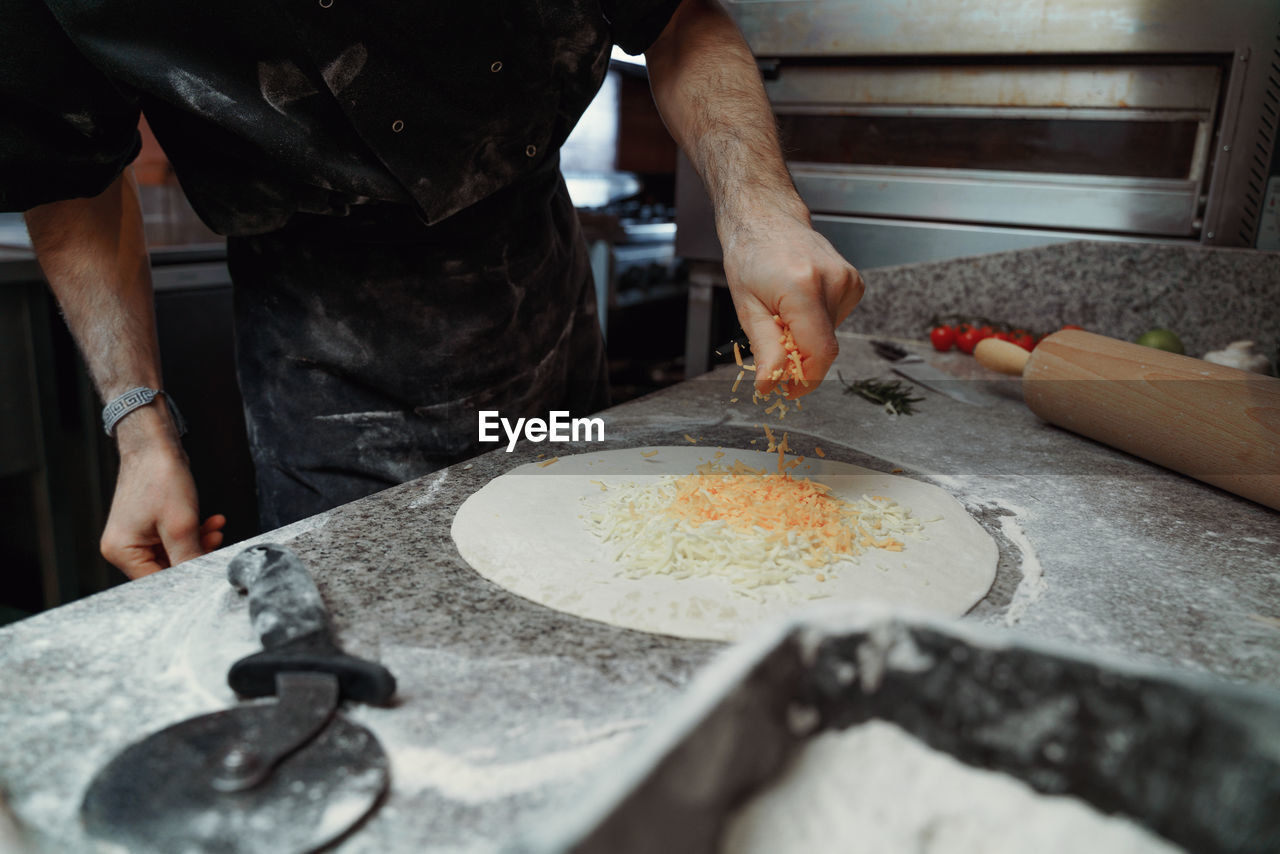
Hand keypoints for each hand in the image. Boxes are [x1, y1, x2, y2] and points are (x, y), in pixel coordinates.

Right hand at [100, 444, 225, 578]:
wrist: (154, 443)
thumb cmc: (160, 477)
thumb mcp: (181, 524)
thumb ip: (190, 556)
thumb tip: (201, 578)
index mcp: (121, 551)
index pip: (157, 580)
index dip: (186, 577)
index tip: (208, 571)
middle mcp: (124, 547)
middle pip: (166, 567)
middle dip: (195, 555)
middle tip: (218, 543)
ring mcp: (136, 535)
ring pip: (174, 552)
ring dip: (198, 542)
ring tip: (216, 529)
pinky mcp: (148, 524)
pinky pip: (173, 538)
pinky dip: (193, 532)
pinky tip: (211, 523)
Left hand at [722, 212, 863, 397]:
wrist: (767, 218)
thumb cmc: (751, 256)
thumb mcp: (747, 308)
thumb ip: (765, 349)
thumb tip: (770, 385)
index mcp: (804, 288)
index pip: (820, 353)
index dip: (805, 380)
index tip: (787, 391)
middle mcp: (834, 282)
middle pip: (825, 347)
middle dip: (799, 358)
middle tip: (774, 344)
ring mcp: (849, 280)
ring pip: (830, 335)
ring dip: (806, 338)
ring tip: (783, 312)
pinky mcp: (854, 283)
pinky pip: (834, 320)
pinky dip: (815, 323)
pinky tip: (799, 302)